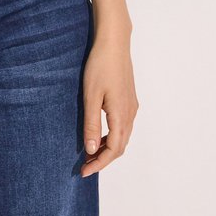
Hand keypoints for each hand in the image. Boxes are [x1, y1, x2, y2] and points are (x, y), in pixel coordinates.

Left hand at [80, 26, 138, 176]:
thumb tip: (90, 150)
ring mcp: (132, 107)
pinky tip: (99, 133)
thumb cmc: (100, 66)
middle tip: (84, 165)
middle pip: (120, 147)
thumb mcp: (90, 96)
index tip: (83, 171)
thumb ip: (91, 124)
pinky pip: (123, 126)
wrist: (114, 43)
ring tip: (89, 152)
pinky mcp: (129, 100)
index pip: (113, 150)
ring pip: (123, 137)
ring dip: (108, 148)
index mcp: (121, 116)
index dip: (99, 163)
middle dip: (103, 159)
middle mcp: (130, 114)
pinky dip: (112, 136)